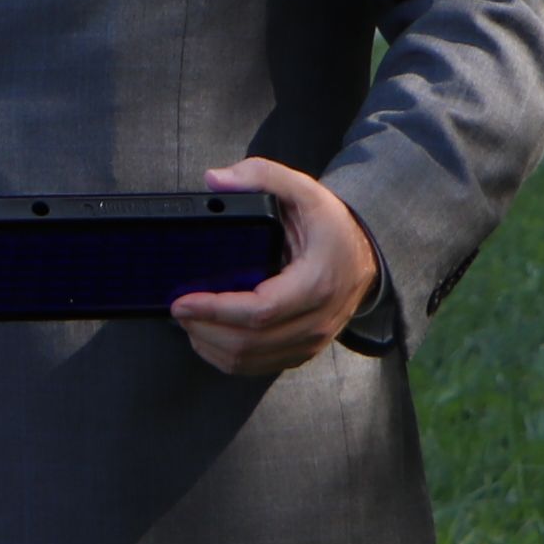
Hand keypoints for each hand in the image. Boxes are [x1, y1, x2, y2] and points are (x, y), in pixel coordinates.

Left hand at [171, 158, 376, 375]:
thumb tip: (215, 179)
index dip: (215, 310)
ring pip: (250, 361)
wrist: (366, 254)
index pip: (260, 312)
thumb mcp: (304, 189)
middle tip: (178, 309)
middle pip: (249, 342)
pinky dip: (226, 357)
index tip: (182, 301)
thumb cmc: (330, 225)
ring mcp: (310, 341)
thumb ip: (262, 176)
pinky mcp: (302, 351)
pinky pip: (257, 367)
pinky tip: (208, 337)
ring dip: (210, 345)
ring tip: (189, 321)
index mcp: (316, 283)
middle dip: (204, 329)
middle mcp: (316, 320)